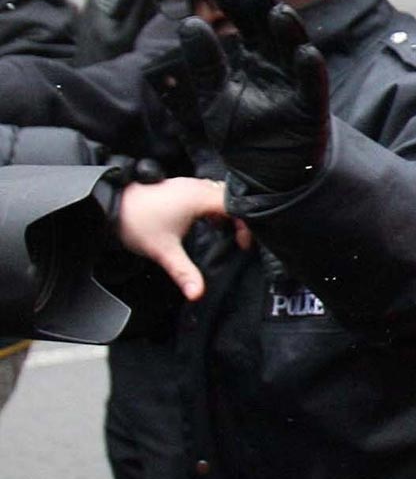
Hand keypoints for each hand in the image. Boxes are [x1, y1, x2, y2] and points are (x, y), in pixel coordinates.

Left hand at [114, 177, 241, 300]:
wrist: (107, 206)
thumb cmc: (135, 223)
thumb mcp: (164, 251)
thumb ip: (184, 273)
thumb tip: (197, 294)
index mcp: (198, 197)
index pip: (237, 205)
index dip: (245, 225)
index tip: (243, 243)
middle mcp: (195, 186)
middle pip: (231, 197)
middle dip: (239, 218)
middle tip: (238, 238)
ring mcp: (185, 184)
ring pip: (218, 193)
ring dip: (225, 210)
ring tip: (224, 230)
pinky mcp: (177, 187)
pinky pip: (206, 192)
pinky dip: (212, 206)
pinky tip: (206, 221)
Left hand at [178, 0, 329, 191]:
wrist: (266, 176)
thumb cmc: (242, 136)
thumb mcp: (213, 97)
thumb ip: (205, 63)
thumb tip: (188, 23)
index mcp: (254, 59)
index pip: (246, 22)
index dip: (235, 3)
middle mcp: (277, 67)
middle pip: (271, 28)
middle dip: (261, 7)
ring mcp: (296, 86)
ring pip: (294, 50)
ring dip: (288, 31)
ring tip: (277, 11)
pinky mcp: (311, 110)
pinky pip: (313, 87)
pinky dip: (310, 70)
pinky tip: (304, 53)